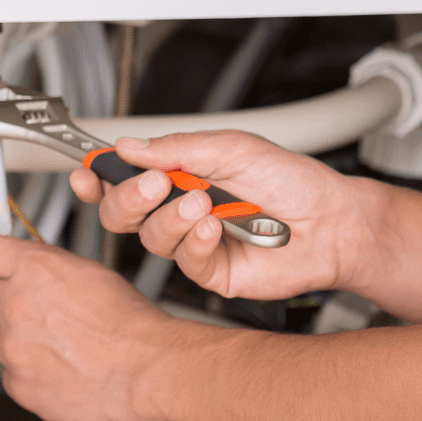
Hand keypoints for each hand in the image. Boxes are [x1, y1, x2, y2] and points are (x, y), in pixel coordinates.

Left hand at [0, 230, 182, 420]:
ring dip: (6, 334)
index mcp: (34, 269)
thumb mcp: (88, 272)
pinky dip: (25, 369)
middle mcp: (15, 305)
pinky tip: (54, 364)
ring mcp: (12, 348)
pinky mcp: (17, 384)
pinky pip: (8, 372)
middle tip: (1, 293)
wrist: (145, 369)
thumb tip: (29, 265)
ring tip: (42, 338)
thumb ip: (47, 267)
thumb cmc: (129, 323)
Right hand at [70, 131, 383, 302]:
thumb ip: (179, 148)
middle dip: (128, 198)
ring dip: (171, 218)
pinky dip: (194, 243)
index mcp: (181, 175)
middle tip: (154, 184)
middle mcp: (182, 211)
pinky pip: (184, 263)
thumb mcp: (233, 148)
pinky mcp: (212, 273)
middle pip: (122, 214)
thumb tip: (131, 147)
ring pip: (150, 239)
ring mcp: (194, 244)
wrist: (333, 221)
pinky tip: (214, 229)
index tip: (88, 171)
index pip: (124, 178)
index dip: (99, 177)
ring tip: (203, 203)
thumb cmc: (293, 181)